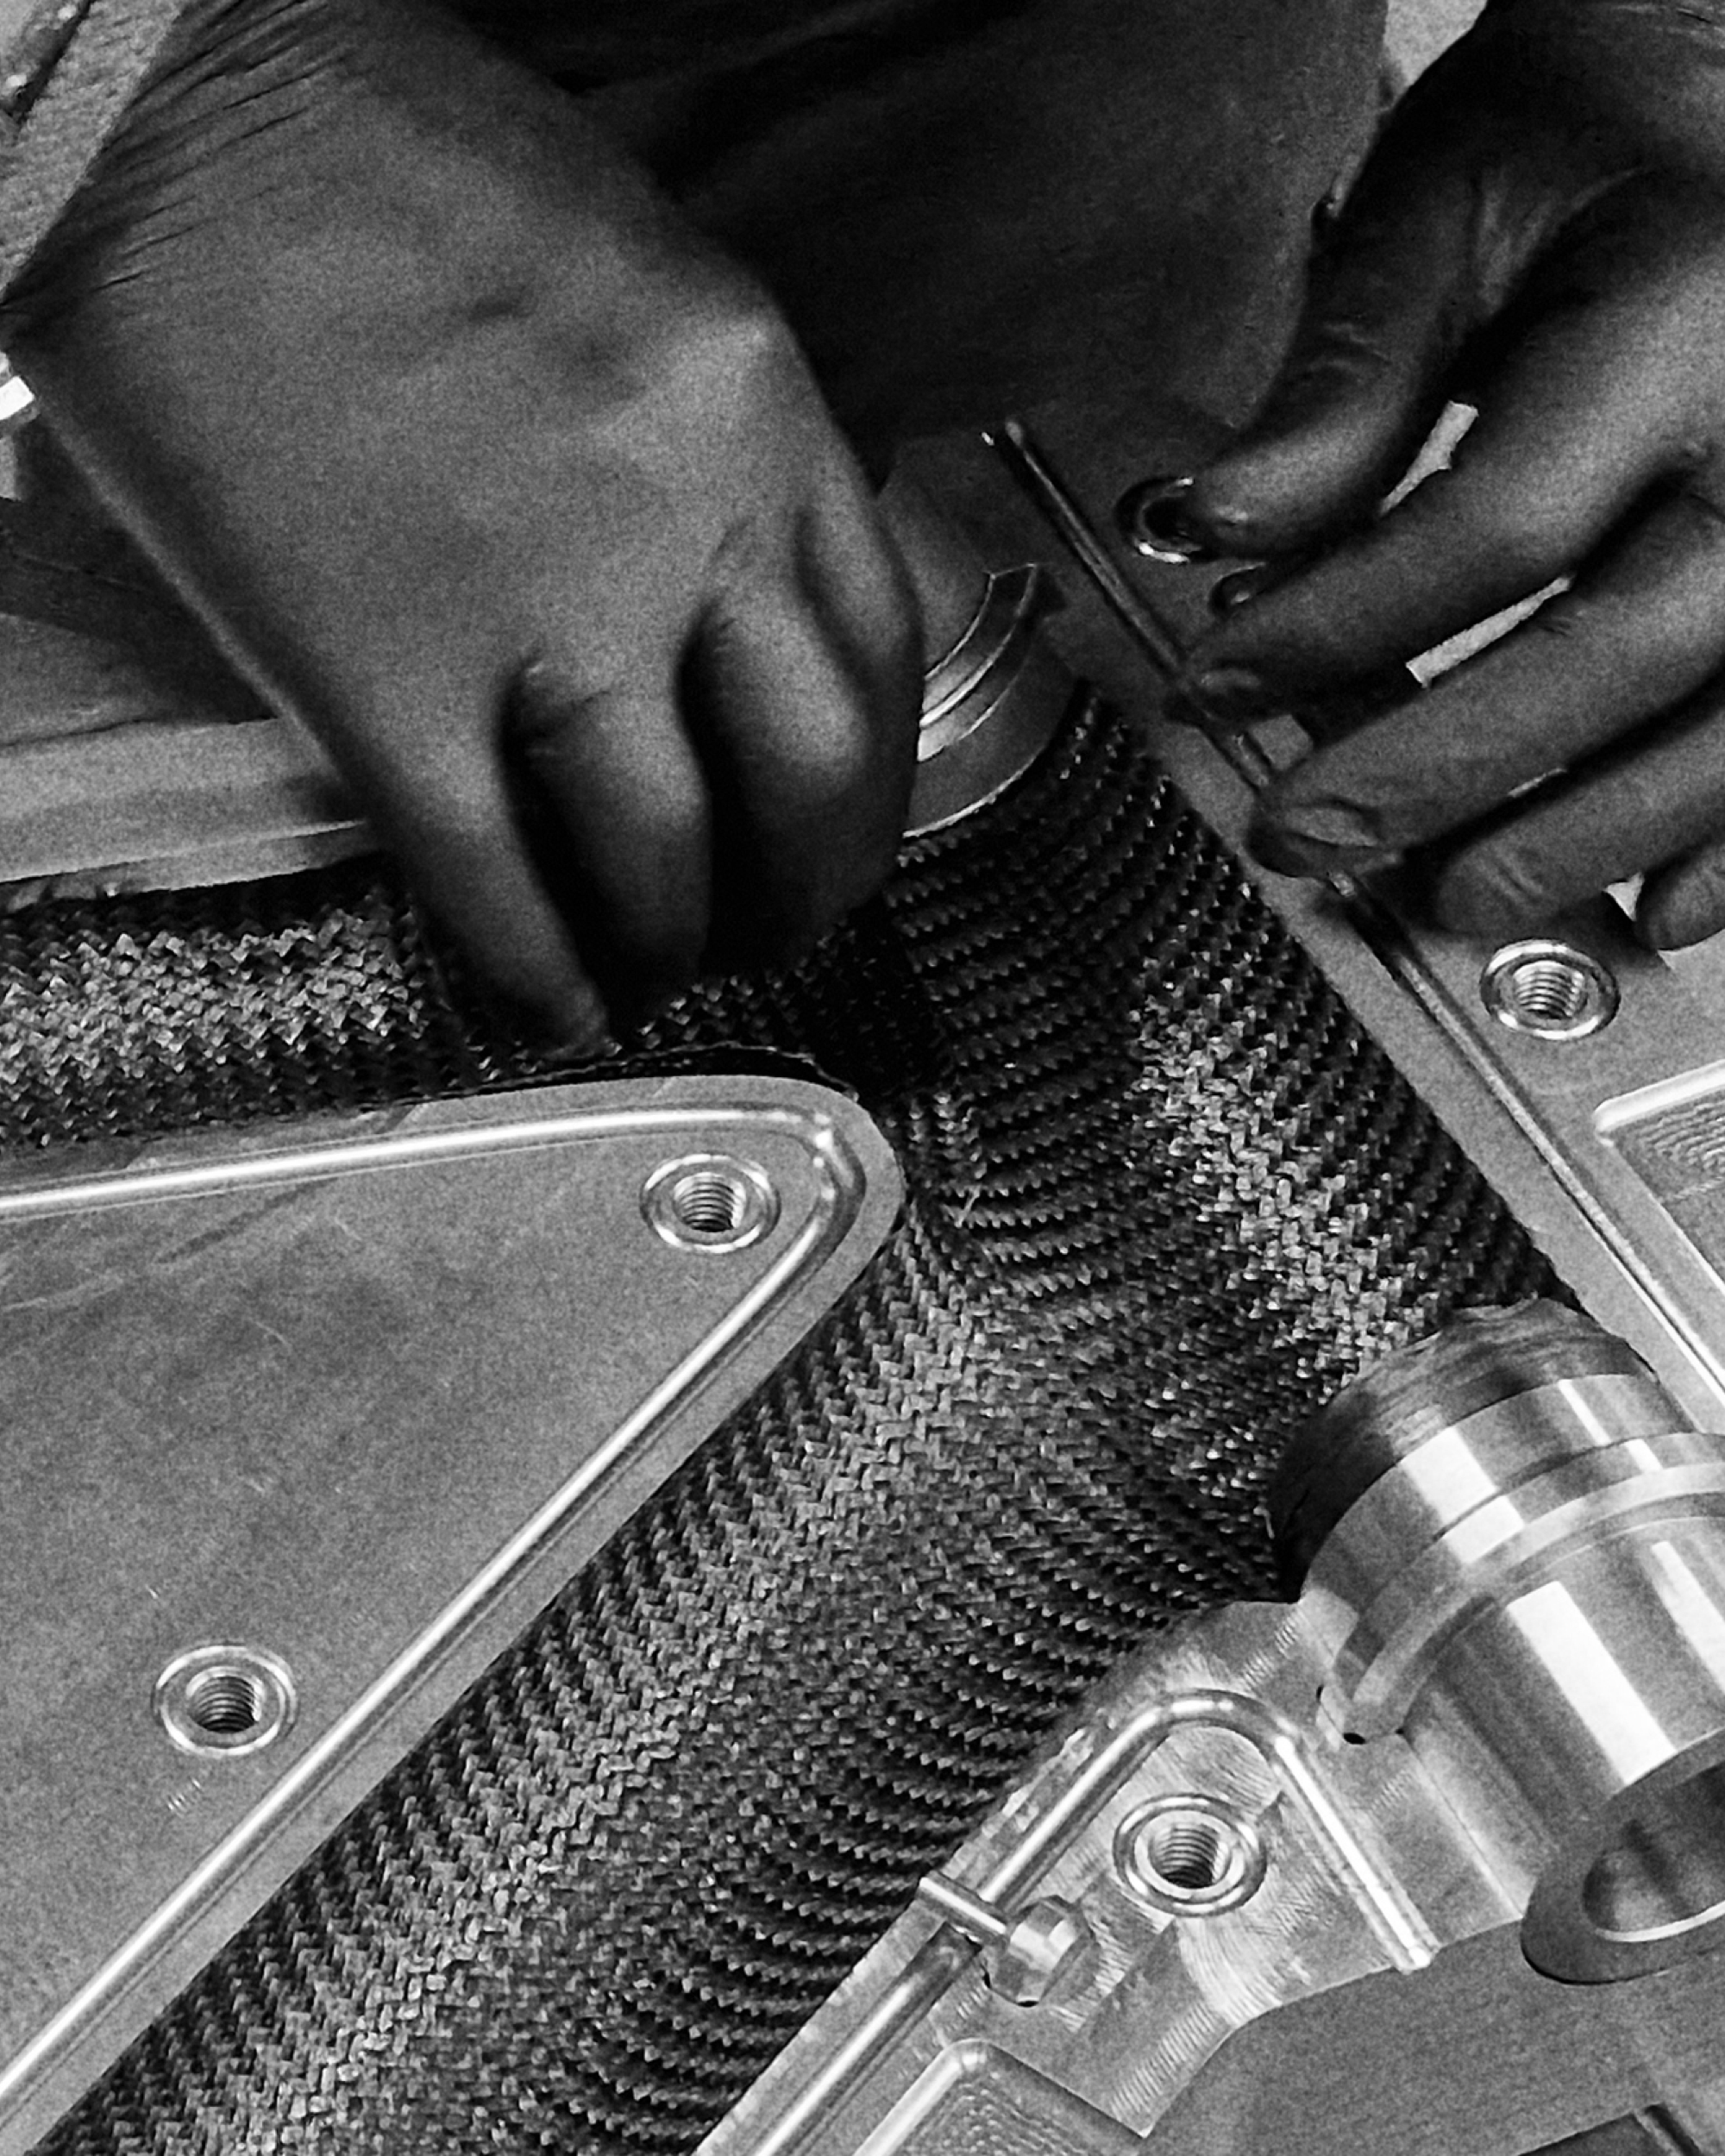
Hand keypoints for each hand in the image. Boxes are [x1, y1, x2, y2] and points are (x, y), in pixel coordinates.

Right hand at [4, 0, 921, 1045]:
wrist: (170, 116)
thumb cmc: (385, 161)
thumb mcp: (633, 276)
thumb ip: (712, 450)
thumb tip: (735, 599)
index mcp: (752, 404)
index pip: (878, 649)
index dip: (875, 780)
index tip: (842, 832)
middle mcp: (678, 517)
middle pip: (807, 779)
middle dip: (805, 893)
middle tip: (772, 934)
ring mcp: (532, 608)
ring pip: (660, 855)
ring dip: (669, 945)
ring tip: (654, 971)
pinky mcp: (380, 681)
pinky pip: (491, 880)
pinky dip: (534, 972)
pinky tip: (547, 1004)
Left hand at [1164, 0, 1724, 947]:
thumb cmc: (1594, 135)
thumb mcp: (1442, 208)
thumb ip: (1343, 385)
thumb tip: (1223, 531)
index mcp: (1676, 313)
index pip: (1494, 525)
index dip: (1341, 629)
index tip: (1219, 683)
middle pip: (1621, 651)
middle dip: (1450, 771)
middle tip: (1314, 841)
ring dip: (1584, 836)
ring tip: (1452, 898)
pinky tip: (1648, 909)